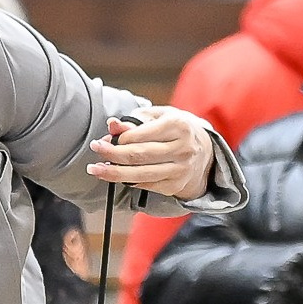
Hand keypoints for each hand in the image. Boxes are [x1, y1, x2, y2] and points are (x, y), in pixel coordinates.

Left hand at [88, 113, 214, 201]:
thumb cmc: (178, 130)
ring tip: (96, 170)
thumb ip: (135, 120)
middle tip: (95, 150)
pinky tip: (116, 176)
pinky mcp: (174, 186)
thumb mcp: (161, 117)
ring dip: (114, 173)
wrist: (207, 154)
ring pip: (140, 174)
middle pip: (139, 155)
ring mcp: (180, 170)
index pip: (141, 135)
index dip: (119, 139)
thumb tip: (111, 124)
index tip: (102, 139)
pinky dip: (128, 181)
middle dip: (112, 154)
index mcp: (178, 126)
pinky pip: (146, 185)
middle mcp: (182, 149)